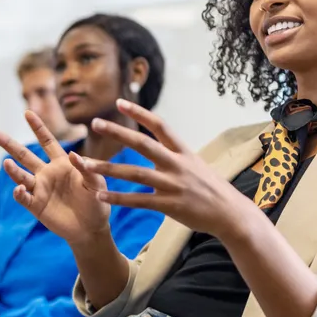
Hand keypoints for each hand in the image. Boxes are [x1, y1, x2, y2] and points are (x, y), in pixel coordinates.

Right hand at [0, 111, 110, 245]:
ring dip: (12, 169)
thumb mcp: (96, 183)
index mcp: (62, 163)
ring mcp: (39, 189)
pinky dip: (18, 192)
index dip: (37, 127)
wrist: (91, 229)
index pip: (47, 141)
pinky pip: (23, 197)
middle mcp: (46, 173)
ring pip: (20, 175)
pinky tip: (19, 188)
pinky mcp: (36, 206)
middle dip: (8, 143)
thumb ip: (86, 168)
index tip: (27, 112)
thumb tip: (73, 154)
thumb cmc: (97, 203)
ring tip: (6, 163)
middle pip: (23, 155)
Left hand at [81, 100, 256, 238]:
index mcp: (183, 151)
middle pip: (142, 144)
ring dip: (108, 168)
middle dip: (118, 132)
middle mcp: (177, 164)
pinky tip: (100, 194)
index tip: (119, 102)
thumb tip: (161, 145)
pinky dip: (118, 197)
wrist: (231, 214)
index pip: (159, 125)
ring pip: (134, 173)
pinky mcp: (169, 205)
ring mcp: (172, 184)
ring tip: (85, 165)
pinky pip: (138, 200)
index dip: (139, 113)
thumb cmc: (212, 190)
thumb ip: (175, 155)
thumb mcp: (196, 165)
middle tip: (95, 123)